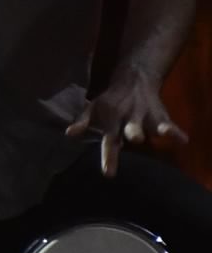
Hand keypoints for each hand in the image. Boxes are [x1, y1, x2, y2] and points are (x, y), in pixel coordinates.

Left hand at [68, 68, 187, 176]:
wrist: (134, 79)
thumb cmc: (110, 100)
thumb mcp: (93, 108)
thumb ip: (82, 121)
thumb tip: (69, 134)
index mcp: (112, 119)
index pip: (109, 140)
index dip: (109, 156)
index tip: (109, 173)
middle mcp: (130, 118)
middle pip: (132, 128)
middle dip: (134, 132)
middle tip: (136, 139)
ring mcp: (146, 115)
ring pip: (153, 124)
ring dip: (158, 128)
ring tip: (164, 132)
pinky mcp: (161, 114)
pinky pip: (169, 123)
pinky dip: (176, 131)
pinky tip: (183, 140)